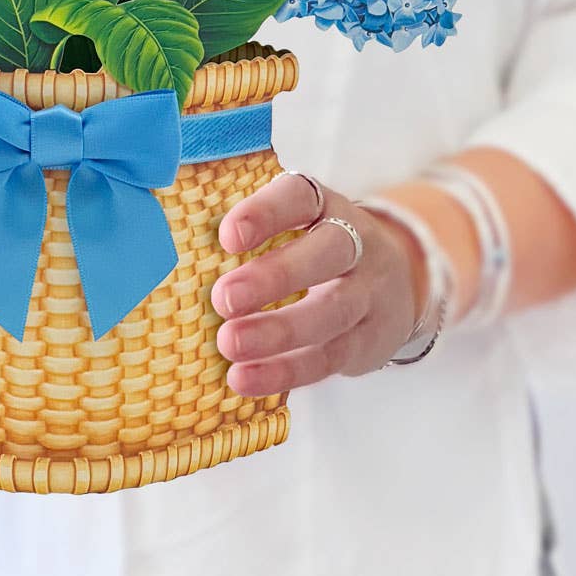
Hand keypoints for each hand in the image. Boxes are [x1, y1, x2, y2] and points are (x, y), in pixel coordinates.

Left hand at [213, 173, 425, 395]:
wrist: (400, 279)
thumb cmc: (317, 246)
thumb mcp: (299, 222)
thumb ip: (253, 227)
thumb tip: (175, 246)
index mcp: (327, 205)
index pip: (301, 197)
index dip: (265, 213)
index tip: (226, 237)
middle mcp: (357, 243)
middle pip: (327, 253)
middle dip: (275, 276)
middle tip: (223, 299)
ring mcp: (369, 293)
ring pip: (331, 312)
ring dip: (278, 332)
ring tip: (229, 344)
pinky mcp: (369, 341)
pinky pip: (329, 358)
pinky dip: (285, 372)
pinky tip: (244, 378)